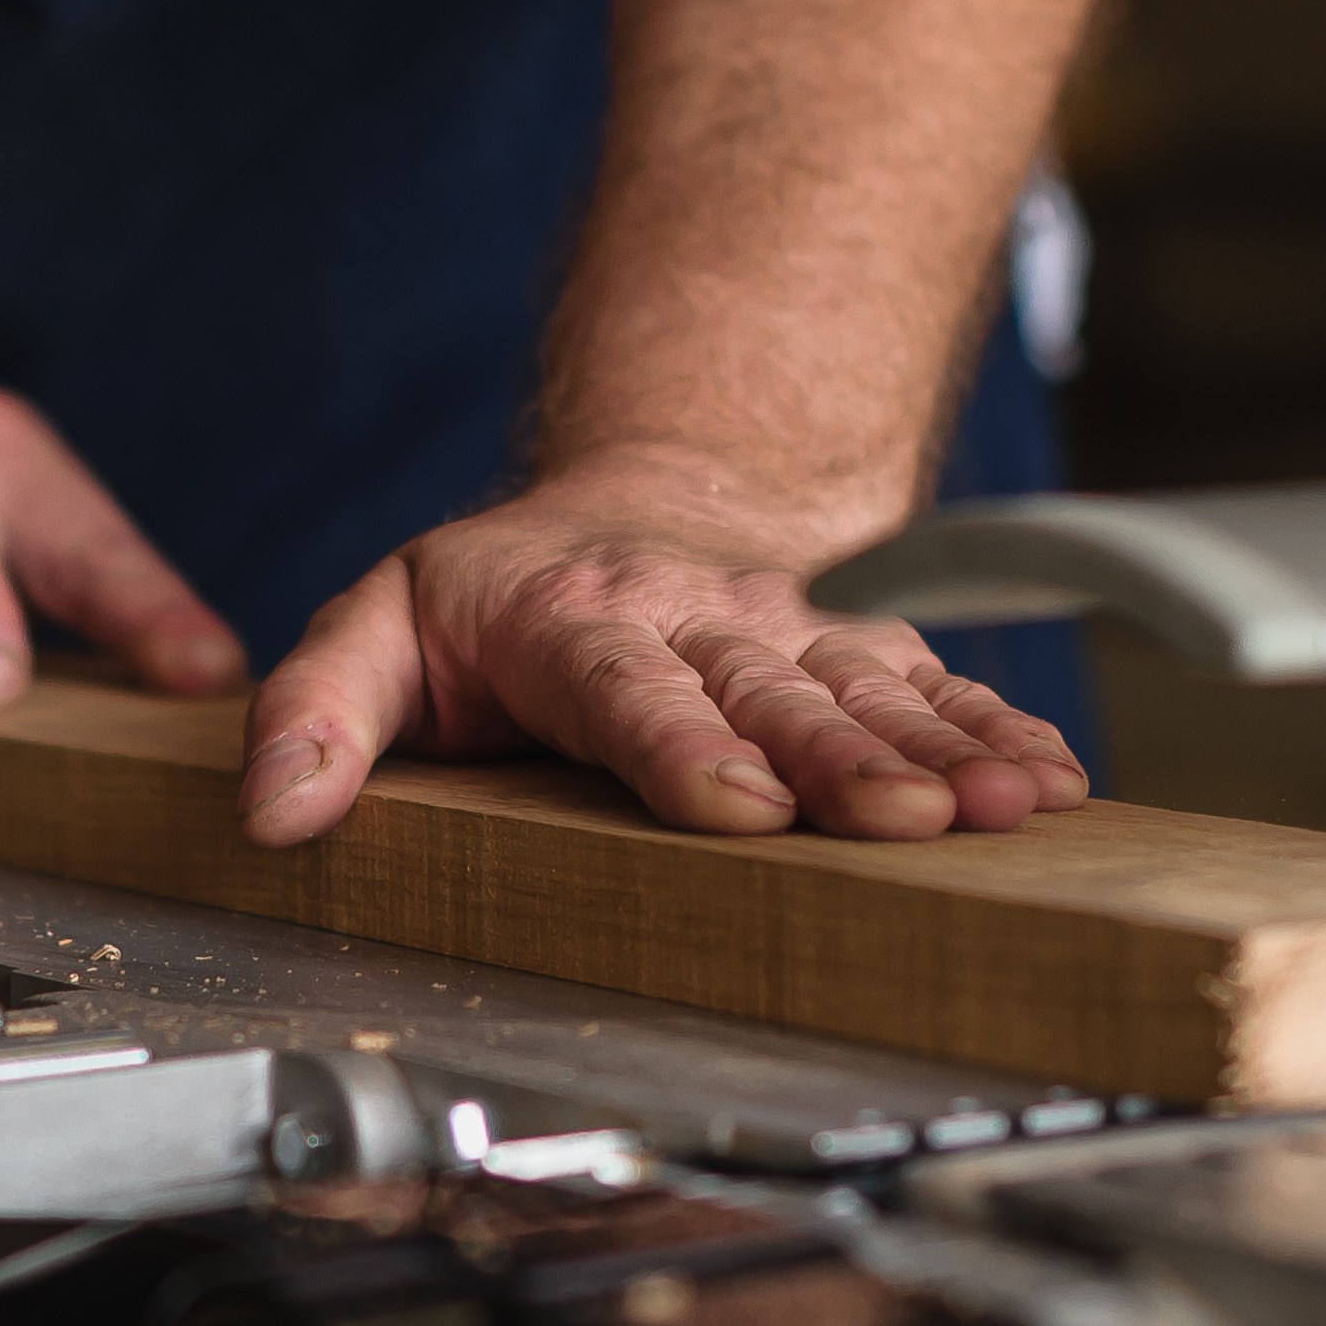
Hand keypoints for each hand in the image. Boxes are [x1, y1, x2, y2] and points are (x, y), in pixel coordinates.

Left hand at [234, 447, 1089, 845]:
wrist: (646, 507)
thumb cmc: (499, 601)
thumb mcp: (380, 627)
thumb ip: (320, 711)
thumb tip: (274, 815)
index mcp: (574, 620)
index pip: (628, 689)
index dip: (685, 748)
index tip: (736, 805)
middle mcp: (698, 621)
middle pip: (772, 696)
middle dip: (841, 759)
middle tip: (899, 817)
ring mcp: (791, 635)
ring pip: (870, 691)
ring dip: (944, 751)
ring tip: (1004, 806)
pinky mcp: (860, 655)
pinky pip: (936, 689)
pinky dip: (999, 732)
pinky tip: (1052, 784)